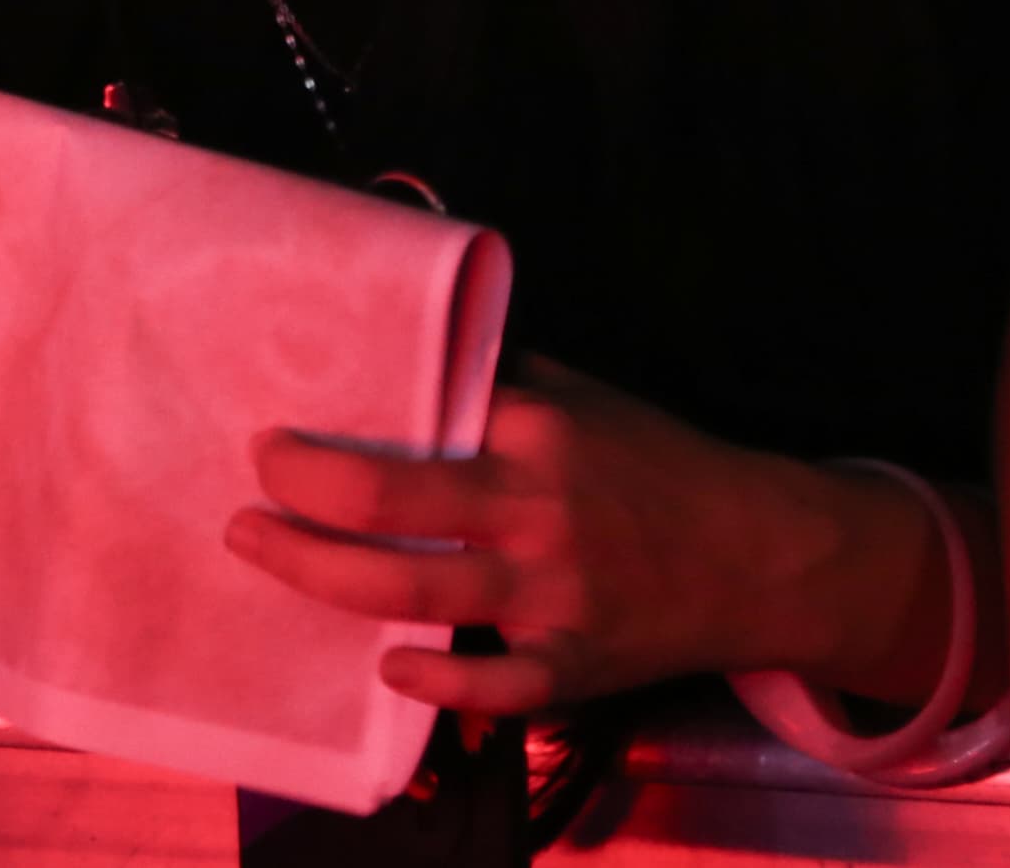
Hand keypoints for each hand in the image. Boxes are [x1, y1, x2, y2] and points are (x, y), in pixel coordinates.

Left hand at [228, 353, 861, 717]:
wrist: (766, 552)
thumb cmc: (651, 461)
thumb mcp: (577, 393)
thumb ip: (493, 372)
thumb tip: (402, 326)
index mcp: (533, 427)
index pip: (409, 419)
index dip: (326, 432)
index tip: (265, 433)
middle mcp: (538, 504)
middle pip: (388, 503)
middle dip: (298, 500)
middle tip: (244, 497)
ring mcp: (557, 590)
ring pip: (416, 589)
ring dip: (321, 575)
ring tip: (261, 551)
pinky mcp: (580, 662)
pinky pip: (499, 683)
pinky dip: (440, 680)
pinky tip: (388, 664)